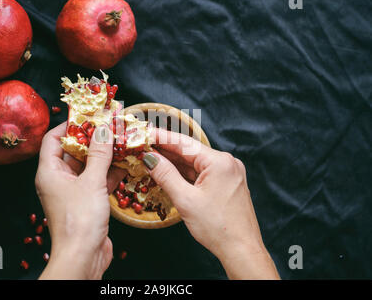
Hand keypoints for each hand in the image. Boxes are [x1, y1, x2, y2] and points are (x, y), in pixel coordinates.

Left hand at [35, 122, 125, 279]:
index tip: (88, 116)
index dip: (69, 125)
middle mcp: (58, 180)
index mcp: (50, 172)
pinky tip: (126, 163)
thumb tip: (103, 129)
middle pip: (73, 151)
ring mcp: (73, 192)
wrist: (83, 257)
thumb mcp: (91, 182)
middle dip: (92, 139)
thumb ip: (99, 154)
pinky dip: (109, 172)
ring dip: (104, 155)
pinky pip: (97, 181)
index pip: (53, 139)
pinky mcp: (86, 202)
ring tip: (121, 141)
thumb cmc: (79, 220)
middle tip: (110, 126)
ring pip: (88, 166)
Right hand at [142, 128, 279, 278]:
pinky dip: (184, 173)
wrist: (241, 250)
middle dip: (165, 150)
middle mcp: (227, 163)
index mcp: (220, 162)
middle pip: (189, 151)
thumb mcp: (186, 200)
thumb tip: (150, 158)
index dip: (161, 137)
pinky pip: (201, 173)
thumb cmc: (218, 228)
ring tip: (151, 158)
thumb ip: (165, 175)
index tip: (144, 133)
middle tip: (143, 146)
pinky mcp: (226, 184)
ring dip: (173, 162)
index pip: (184, 143)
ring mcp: (228, 173)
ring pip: (194, 163)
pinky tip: (168, 173)